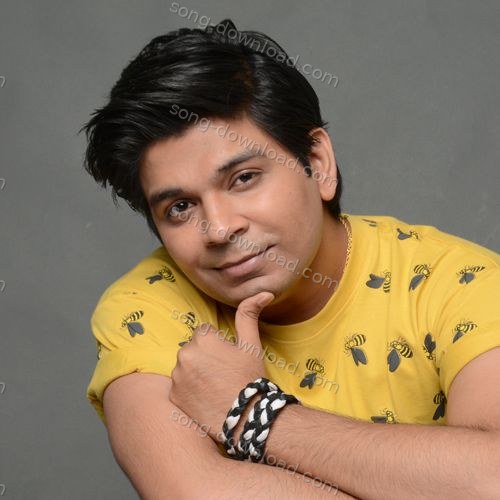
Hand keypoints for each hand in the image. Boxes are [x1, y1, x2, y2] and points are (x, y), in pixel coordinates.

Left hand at [169, 291, 274, 440]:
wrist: (245, 418)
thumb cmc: (249, 378)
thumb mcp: (251, 345)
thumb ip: (249, 315)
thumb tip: (264, 293)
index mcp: (202, 338)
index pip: (205, 333)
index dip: (218, 345)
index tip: (228, 359)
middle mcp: (185, 354)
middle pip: (193, 349)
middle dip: (204, 357)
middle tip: (223, 374)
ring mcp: (177, 376)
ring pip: (185, 367)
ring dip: (195, 373)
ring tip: (214, 387)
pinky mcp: (174, 396)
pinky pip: (179, 386)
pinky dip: (188, 391)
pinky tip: (204, 398)